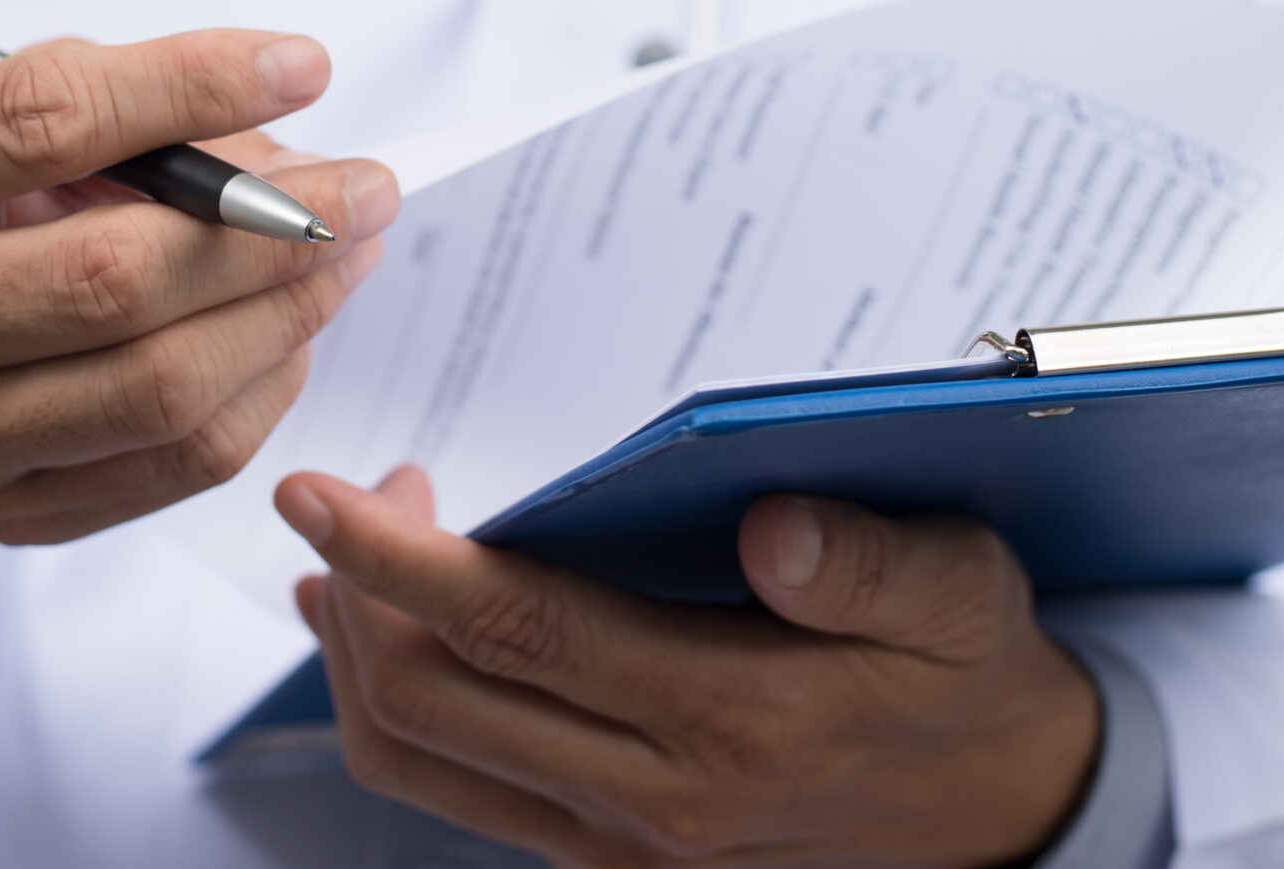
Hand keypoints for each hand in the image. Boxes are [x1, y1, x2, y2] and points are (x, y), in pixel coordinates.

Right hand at [0, 28, 397, 542]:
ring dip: (288, 312)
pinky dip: (263, 389)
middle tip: (368, 187)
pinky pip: (177, 461)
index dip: (190, 85)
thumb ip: (119, 111)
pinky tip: (292, 333)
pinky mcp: (1, 515)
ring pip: (160, 386)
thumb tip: (294, 152)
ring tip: (348, 254)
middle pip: (111, 276)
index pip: (43, 120)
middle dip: (272, 225)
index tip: (304, 68)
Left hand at [276, 468, 1099, 867]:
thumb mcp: (961, 593)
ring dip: (356, 651)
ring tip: (350, 558)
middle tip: (362, 487)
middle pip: (430, 700)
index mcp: (728, 717)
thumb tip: (768, 529)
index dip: (394, 556)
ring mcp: (620, 846)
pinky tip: (392, 634)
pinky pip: (459, 791)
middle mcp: (653, 801)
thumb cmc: (966, 676)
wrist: (1004, 811)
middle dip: (357, 585)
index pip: (512, 628)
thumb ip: (868, 560)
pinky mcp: (607, 857)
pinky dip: (397, 708)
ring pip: (420, 760)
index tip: (315, 488)